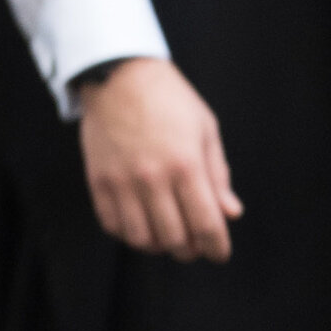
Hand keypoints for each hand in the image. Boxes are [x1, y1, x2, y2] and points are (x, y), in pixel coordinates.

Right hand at [76, 57, 240, 261]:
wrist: (120, 76)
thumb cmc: (171, 100)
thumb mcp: (206, 130)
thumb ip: (218, 175)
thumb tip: (231, 213)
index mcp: (186, 164)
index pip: (206, 223)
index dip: (216, 246)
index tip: (220, 254)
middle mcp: (153, 178)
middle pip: (174, 238)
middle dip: (190, 251)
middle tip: (196, 247)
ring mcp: (122, 182)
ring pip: (141, 239)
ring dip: (159, 246)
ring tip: (170, 238)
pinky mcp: (98, 182)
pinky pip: (113, 225)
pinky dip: (130, 235)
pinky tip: (143, 226)